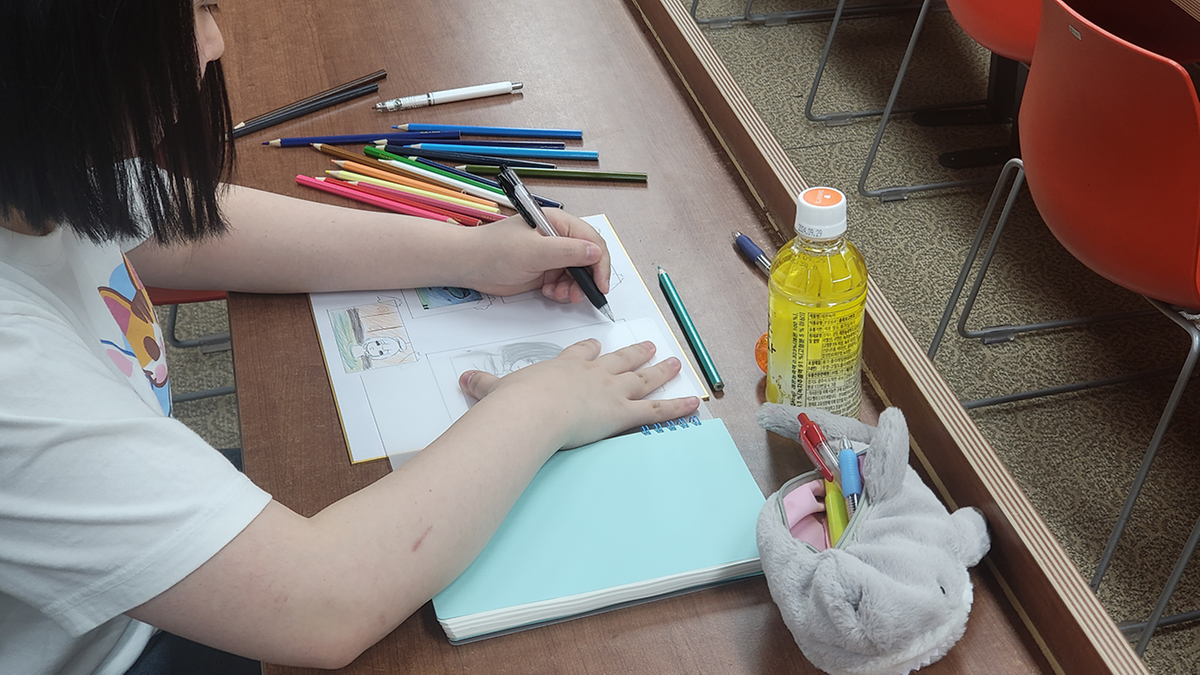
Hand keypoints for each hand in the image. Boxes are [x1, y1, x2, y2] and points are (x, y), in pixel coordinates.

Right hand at [458, 339, 699, 448]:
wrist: (533, 410)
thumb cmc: (516, 402)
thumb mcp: (496, 390)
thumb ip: (483, 385)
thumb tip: (463, 380)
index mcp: (565, 366)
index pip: (581, 353)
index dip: (590, 349)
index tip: (596, 344)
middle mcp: (593, 373)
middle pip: (618, 359)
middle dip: (633, 353)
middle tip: (647, 345)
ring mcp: (612, 391)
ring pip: (642, 377)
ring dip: (659, 370)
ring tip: (673, 362)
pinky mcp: (624, 412)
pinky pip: (656, 410)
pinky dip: (676, 407)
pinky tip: (694, 402)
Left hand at [459, 210, 611, 301]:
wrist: (469, 265)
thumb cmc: (494, 250)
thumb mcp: (534, 251)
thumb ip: (567, 251)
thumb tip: (594, 252)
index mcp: (558, 223)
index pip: (591, 241)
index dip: (600, 263)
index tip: (600, 284)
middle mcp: (557, 238)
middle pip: (587, 259)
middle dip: (586, 278)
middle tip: (580, 294)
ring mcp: (551, 255)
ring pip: (577, 274)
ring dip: (573, 288)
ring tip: (559, 294)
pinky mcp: (544, 271)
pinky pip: (564, 283)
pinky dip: (562, 291)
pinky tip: (549, 293)